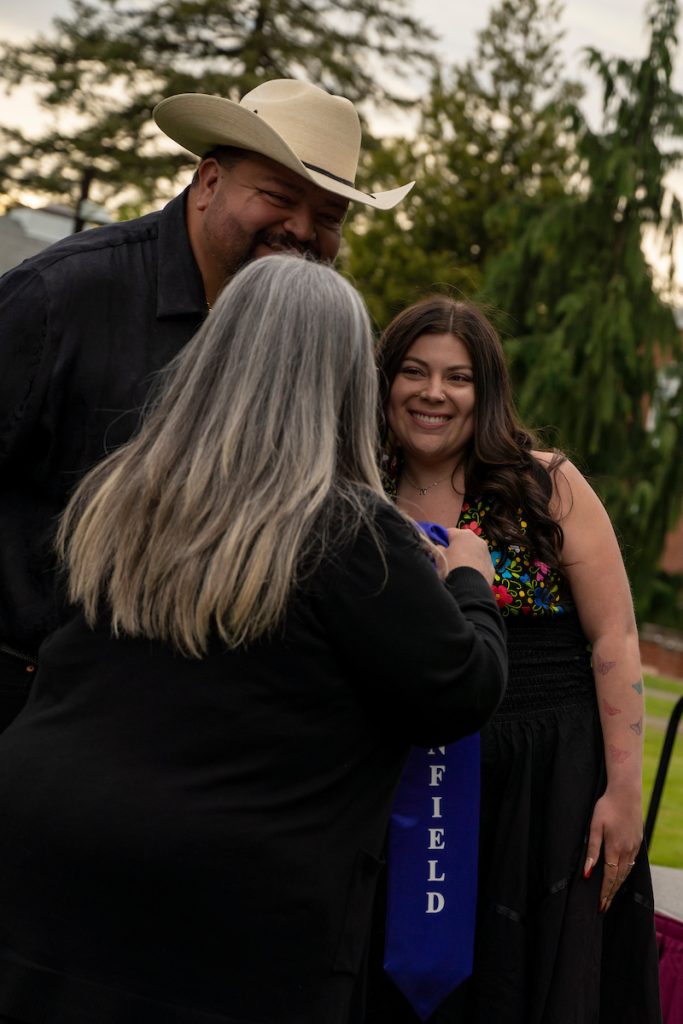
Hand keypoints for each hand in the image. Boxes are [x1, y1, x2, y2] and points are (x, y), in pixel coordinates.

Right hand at [442, 527, 494, 584]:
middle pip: (463, 541)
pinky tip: (468, 575)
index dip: (441, 540)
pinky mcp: (491, 566)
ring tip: (459, 569)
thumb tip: (440, 547)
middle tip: (448, 559)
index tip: (438, 549)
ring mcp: (486, 553)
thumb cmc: (451, 567)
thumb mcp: (439, 556)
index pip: (448, 532)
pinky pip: (480, 563)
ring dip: (467, 557)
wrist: (469, 587)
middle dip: (456, 548)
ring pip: (473, 552)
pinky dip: (475, 567)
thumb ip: (437, 548)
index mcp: (463, 534)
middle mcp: (478, 540)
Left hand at [582, 787, 642, 911]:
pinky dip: (626, 873)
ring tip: (611, 896)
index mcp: (614, 848)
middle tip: (604, 907)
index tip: (600, 906)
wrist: (626, 792)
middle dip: (611, 894)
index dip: (604, 893)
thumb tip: (587, 872)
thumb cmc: (606, 807)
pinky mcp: (638, 841)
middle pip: (619, 879)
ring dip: (619, 885)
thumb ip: (592, 850)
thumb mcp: (594, 826)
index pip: (609, 877)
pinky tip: (622, 876)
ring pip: (627, 872)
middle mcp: (627, 850)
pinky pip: (632, 862)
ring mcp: (634, 846)